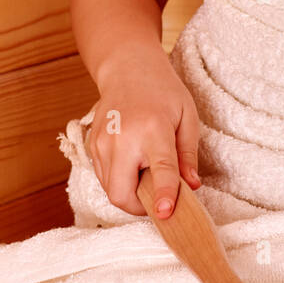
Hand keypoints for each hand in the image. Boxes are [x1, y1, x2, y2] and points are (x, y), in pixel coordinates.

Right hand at [86, 54, 202, 218]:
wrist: (127, 68)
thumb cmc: (163, 91)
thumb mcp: (187, 117)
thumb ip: (188, 154)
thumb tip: (191, 186)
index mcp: (153, 129)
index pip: (159, 169)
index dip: (164, 194)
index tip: (166, 214)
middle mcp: (122, 139)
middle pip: (122, 193)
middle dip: (140, 207)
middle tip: (159, 198)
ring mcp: (102, 144)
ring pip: (110, 191)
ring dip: (130, 195)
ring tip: (147, 174)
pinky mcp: (91, 147)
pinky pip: (103, 179)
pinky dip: (119, 182)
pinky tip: (133, 165)